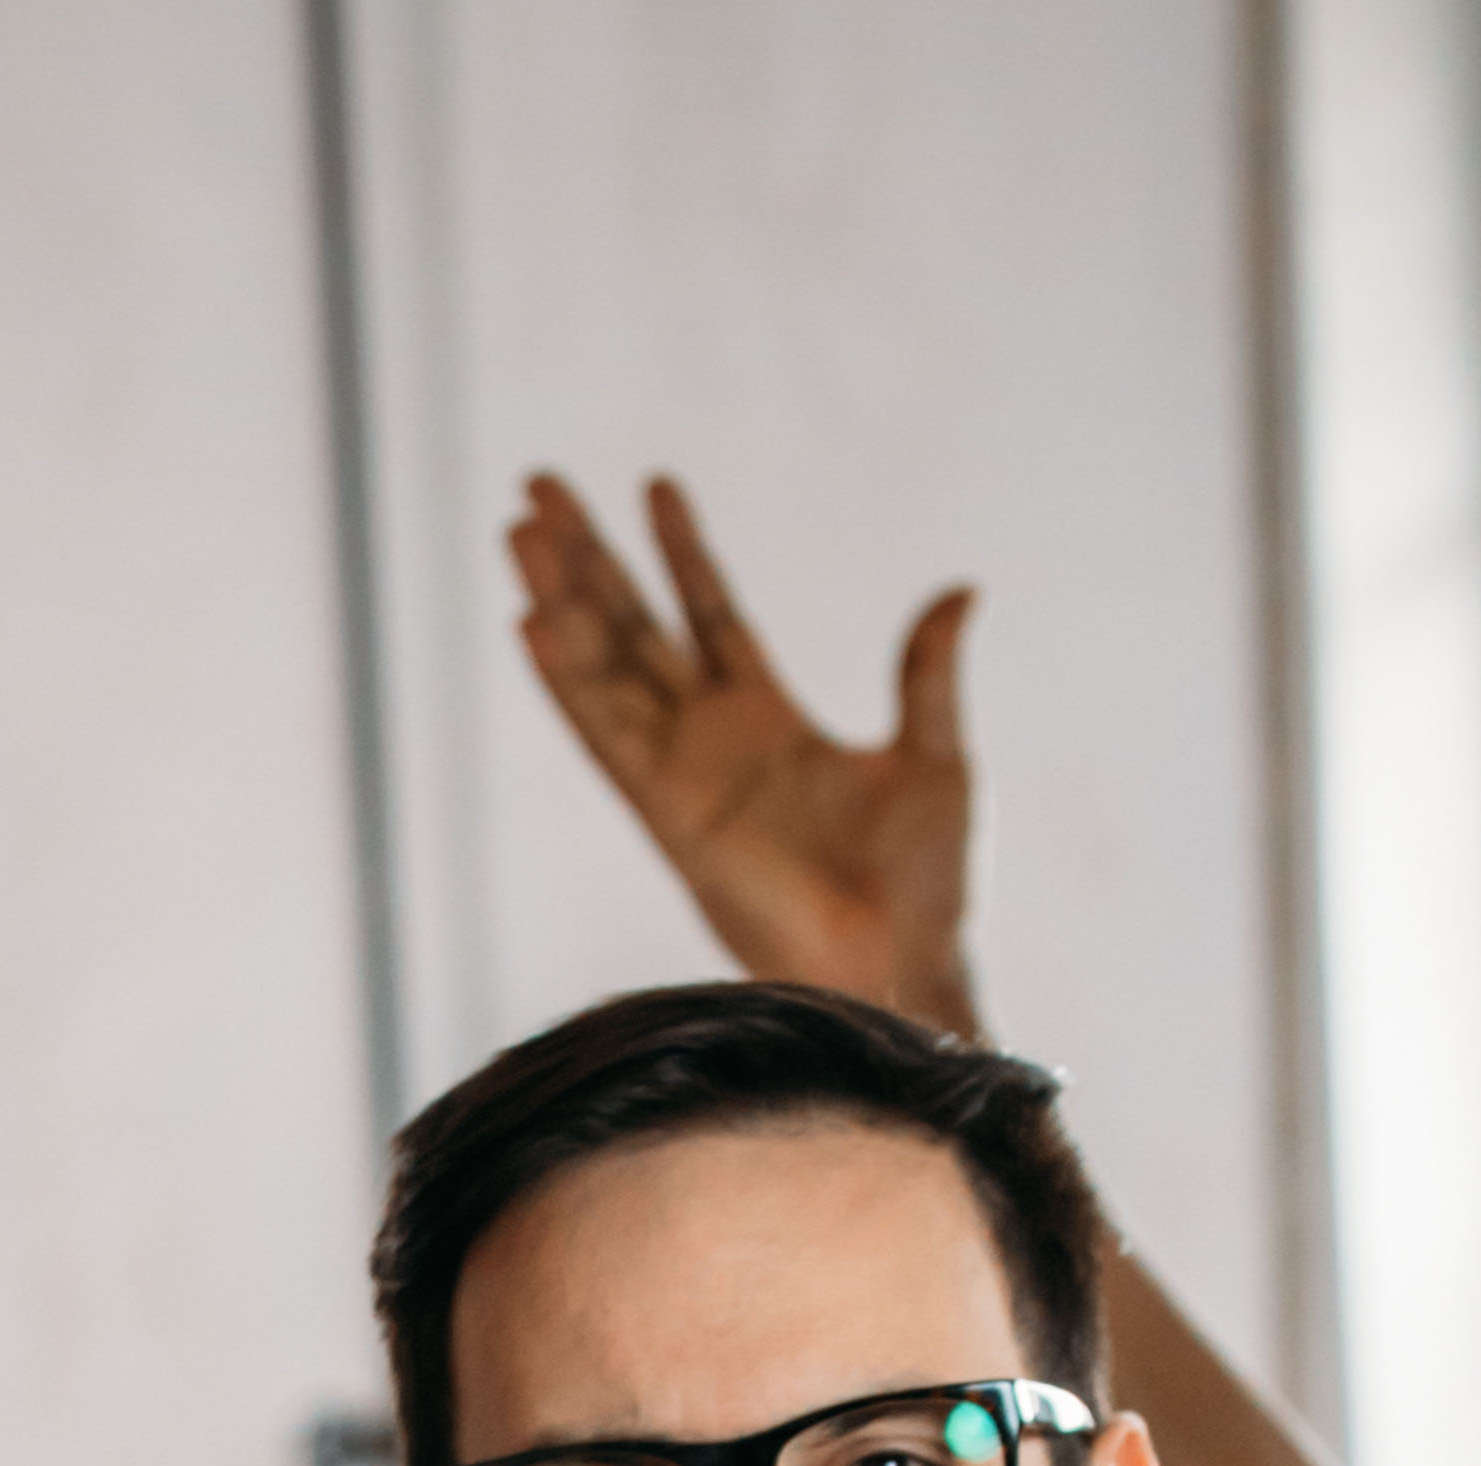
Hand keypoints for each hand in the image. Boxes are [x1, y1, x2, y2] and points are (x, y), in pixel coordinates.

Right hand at [506, 473, 980, 1034]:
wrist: (900, 964)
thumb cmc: (924, 884)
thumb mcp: (936, 754)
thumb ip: (924, 671)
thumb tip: (959, 591)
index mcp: (767, 725)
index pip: (711, 616)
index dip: (682, 553)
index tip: (655, 484)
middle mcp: (709, 745)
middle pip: (633, 629)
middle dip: (589, 559)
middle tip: (539, 490)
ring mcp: (681, 778)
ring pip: (603, 669)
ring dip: (559, 598)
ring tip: (521, 528)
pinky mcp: (669, 816)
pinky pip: (606, 736)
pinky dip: (566, 681)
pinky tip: (532, 623)